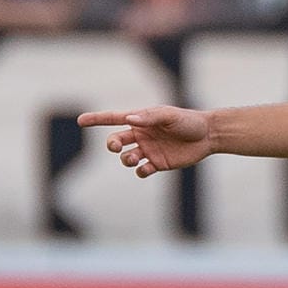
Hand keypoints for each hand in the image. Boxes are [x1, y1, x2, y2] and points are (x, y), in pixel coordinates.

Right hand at [76, 106, 214, 177]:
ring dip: (126, 159)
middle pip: (116, 141)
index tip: (80, 120)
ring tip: (134, 158)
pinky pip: (141, 170)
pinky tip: (146, 167)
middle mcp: (141, 135)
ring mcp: (148, 150)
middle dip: (112, 145)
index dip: (96, 119)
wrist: (207, 136)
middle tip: (116, 147)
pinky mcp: (157, 164)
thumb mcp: (169, 116)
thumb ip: (149, 117)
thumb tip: (129, 119)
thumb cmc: (188, 121)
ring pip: (126, 158)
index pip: (113, 119)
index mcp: (140, 120)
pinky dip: (140, 171)